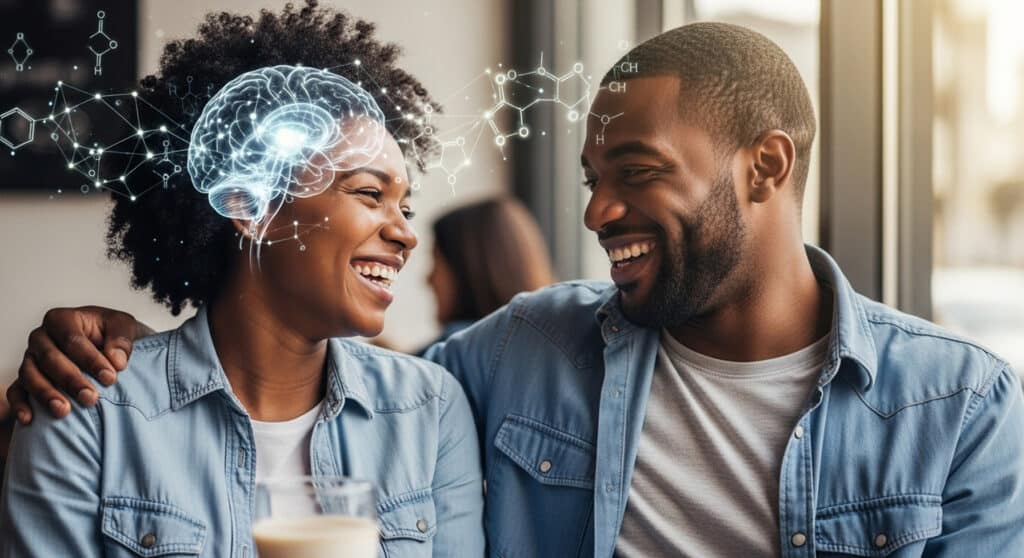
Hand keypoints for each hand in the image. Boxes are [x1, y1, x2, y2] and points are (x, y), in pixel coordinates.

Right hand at [7, 306, 137, 424]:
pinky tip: (29, 419)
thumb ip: (122, 339)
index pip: (72, 339)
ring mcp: (30, 359)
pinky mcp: (24, 379)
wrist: (103, 344)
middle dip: (71, 380)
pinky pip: (16, 391)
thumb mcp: (123, 326)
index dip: (90, 359)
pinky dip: (20, 405)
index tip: (110, 377)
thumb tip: (117, 361)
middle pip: (50, 359)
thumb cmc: (110, 333)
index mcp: (62, 320)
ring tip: (64, 411)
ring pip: (30, 375)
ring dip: (46, 394)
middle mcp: (41, 338)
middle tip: (90, 398)